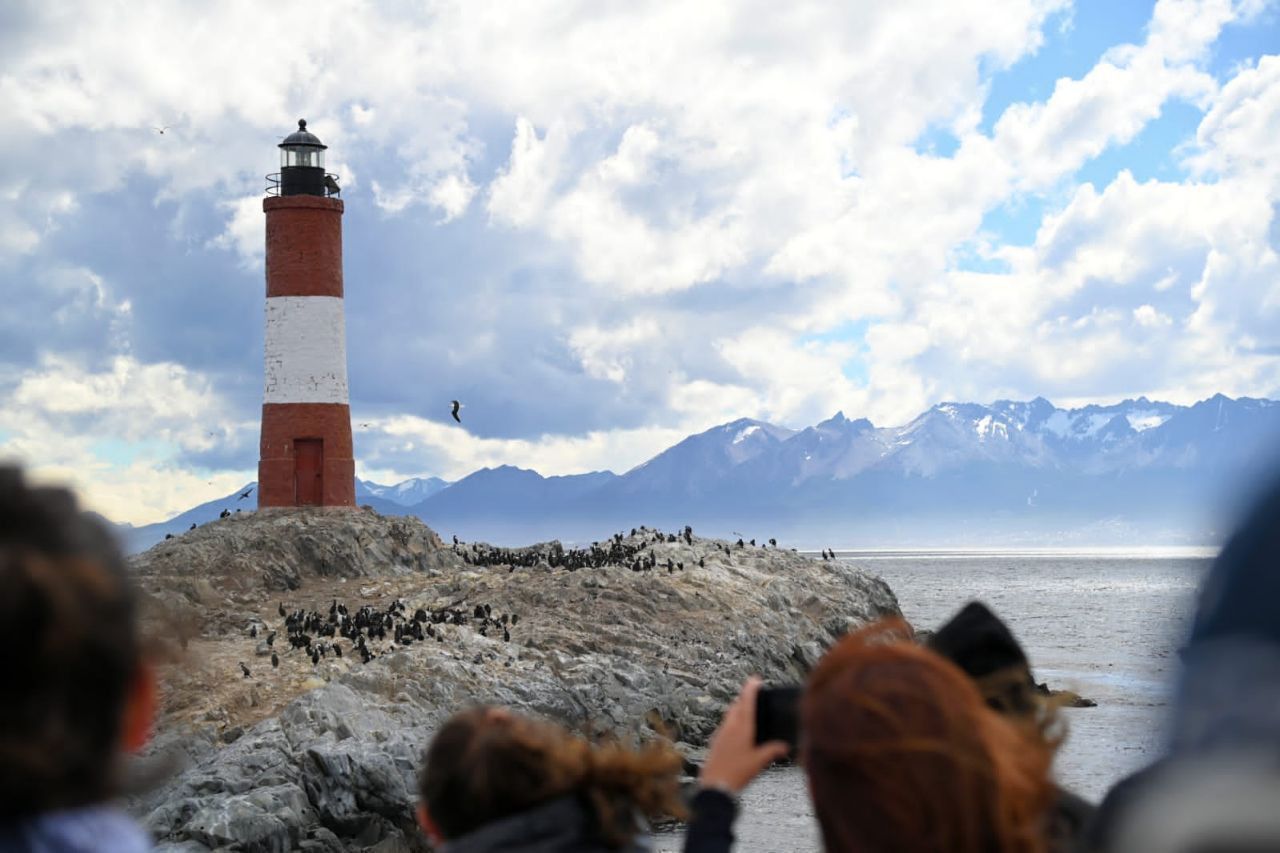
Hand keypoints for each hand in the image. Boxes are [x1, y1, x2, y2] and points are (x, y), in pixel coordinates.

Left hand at [698, 676, 790, 794]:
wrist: (715, 785)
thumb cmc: (737, 772)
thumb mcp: (759, 761)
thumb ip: (773, 751)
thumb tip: (785, 746)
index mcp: (742, 728)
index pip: (747, 703)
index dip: (751, 690)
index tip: (754, 679)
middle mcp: (729, 727)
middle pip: (736, 706)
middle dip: (743, 698)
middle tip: (751, 695)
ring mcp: (720, 734)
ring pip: (729, 716)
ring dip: (737, 710)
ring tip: (745, 711)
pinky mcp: (715, 743)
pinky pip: (725, 726)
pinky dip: (732, 723)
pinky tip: (736, 733)